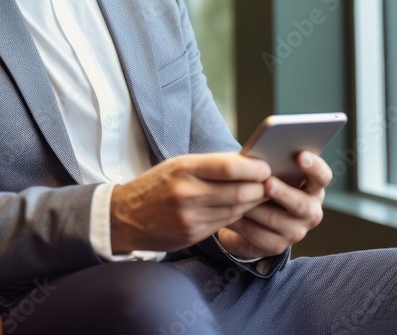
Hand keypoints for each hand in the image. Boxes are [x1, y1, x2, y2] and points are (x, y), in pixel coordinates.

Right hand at [110, 153, 271, 253]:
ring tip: (261, 193)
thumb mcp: (177, 166)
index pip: (230, 167)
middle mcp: (187, 193)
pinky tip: (242, 208)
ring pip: (236, 209)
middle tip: (271, 182)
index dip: (254, 168)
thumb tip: (247, 163)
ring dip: (253, 202)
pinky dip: (238, 215)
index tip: (265, 166)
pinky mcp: (192, 234)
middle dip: (260, 187)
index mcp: (183, 169)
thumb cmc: (155, 185)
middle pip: (239, 191)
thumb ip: (210, 165)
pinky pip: (225, 223)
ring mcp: (190, 217)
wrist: (124, 216)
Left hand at [215, 151, 331, 258]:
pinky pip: (257, 234)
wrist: (252, 221)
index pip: (322, 177)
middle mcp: (311, 211)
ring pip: (275, 219)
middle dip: (282, 192)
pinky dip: (241, 222)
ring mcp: (296, 231)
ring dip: (254, 206)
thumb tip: (259, 154)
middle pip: (301, 203)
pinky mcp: (277, 246)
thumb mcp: (270, 174)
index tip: (300, 155)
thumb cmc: (263, 186)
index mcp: (313, 188)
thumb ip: (272, 165)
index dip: (314, 167)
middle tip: (267, 183)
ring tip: (237, 194)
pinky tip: (228, 213)